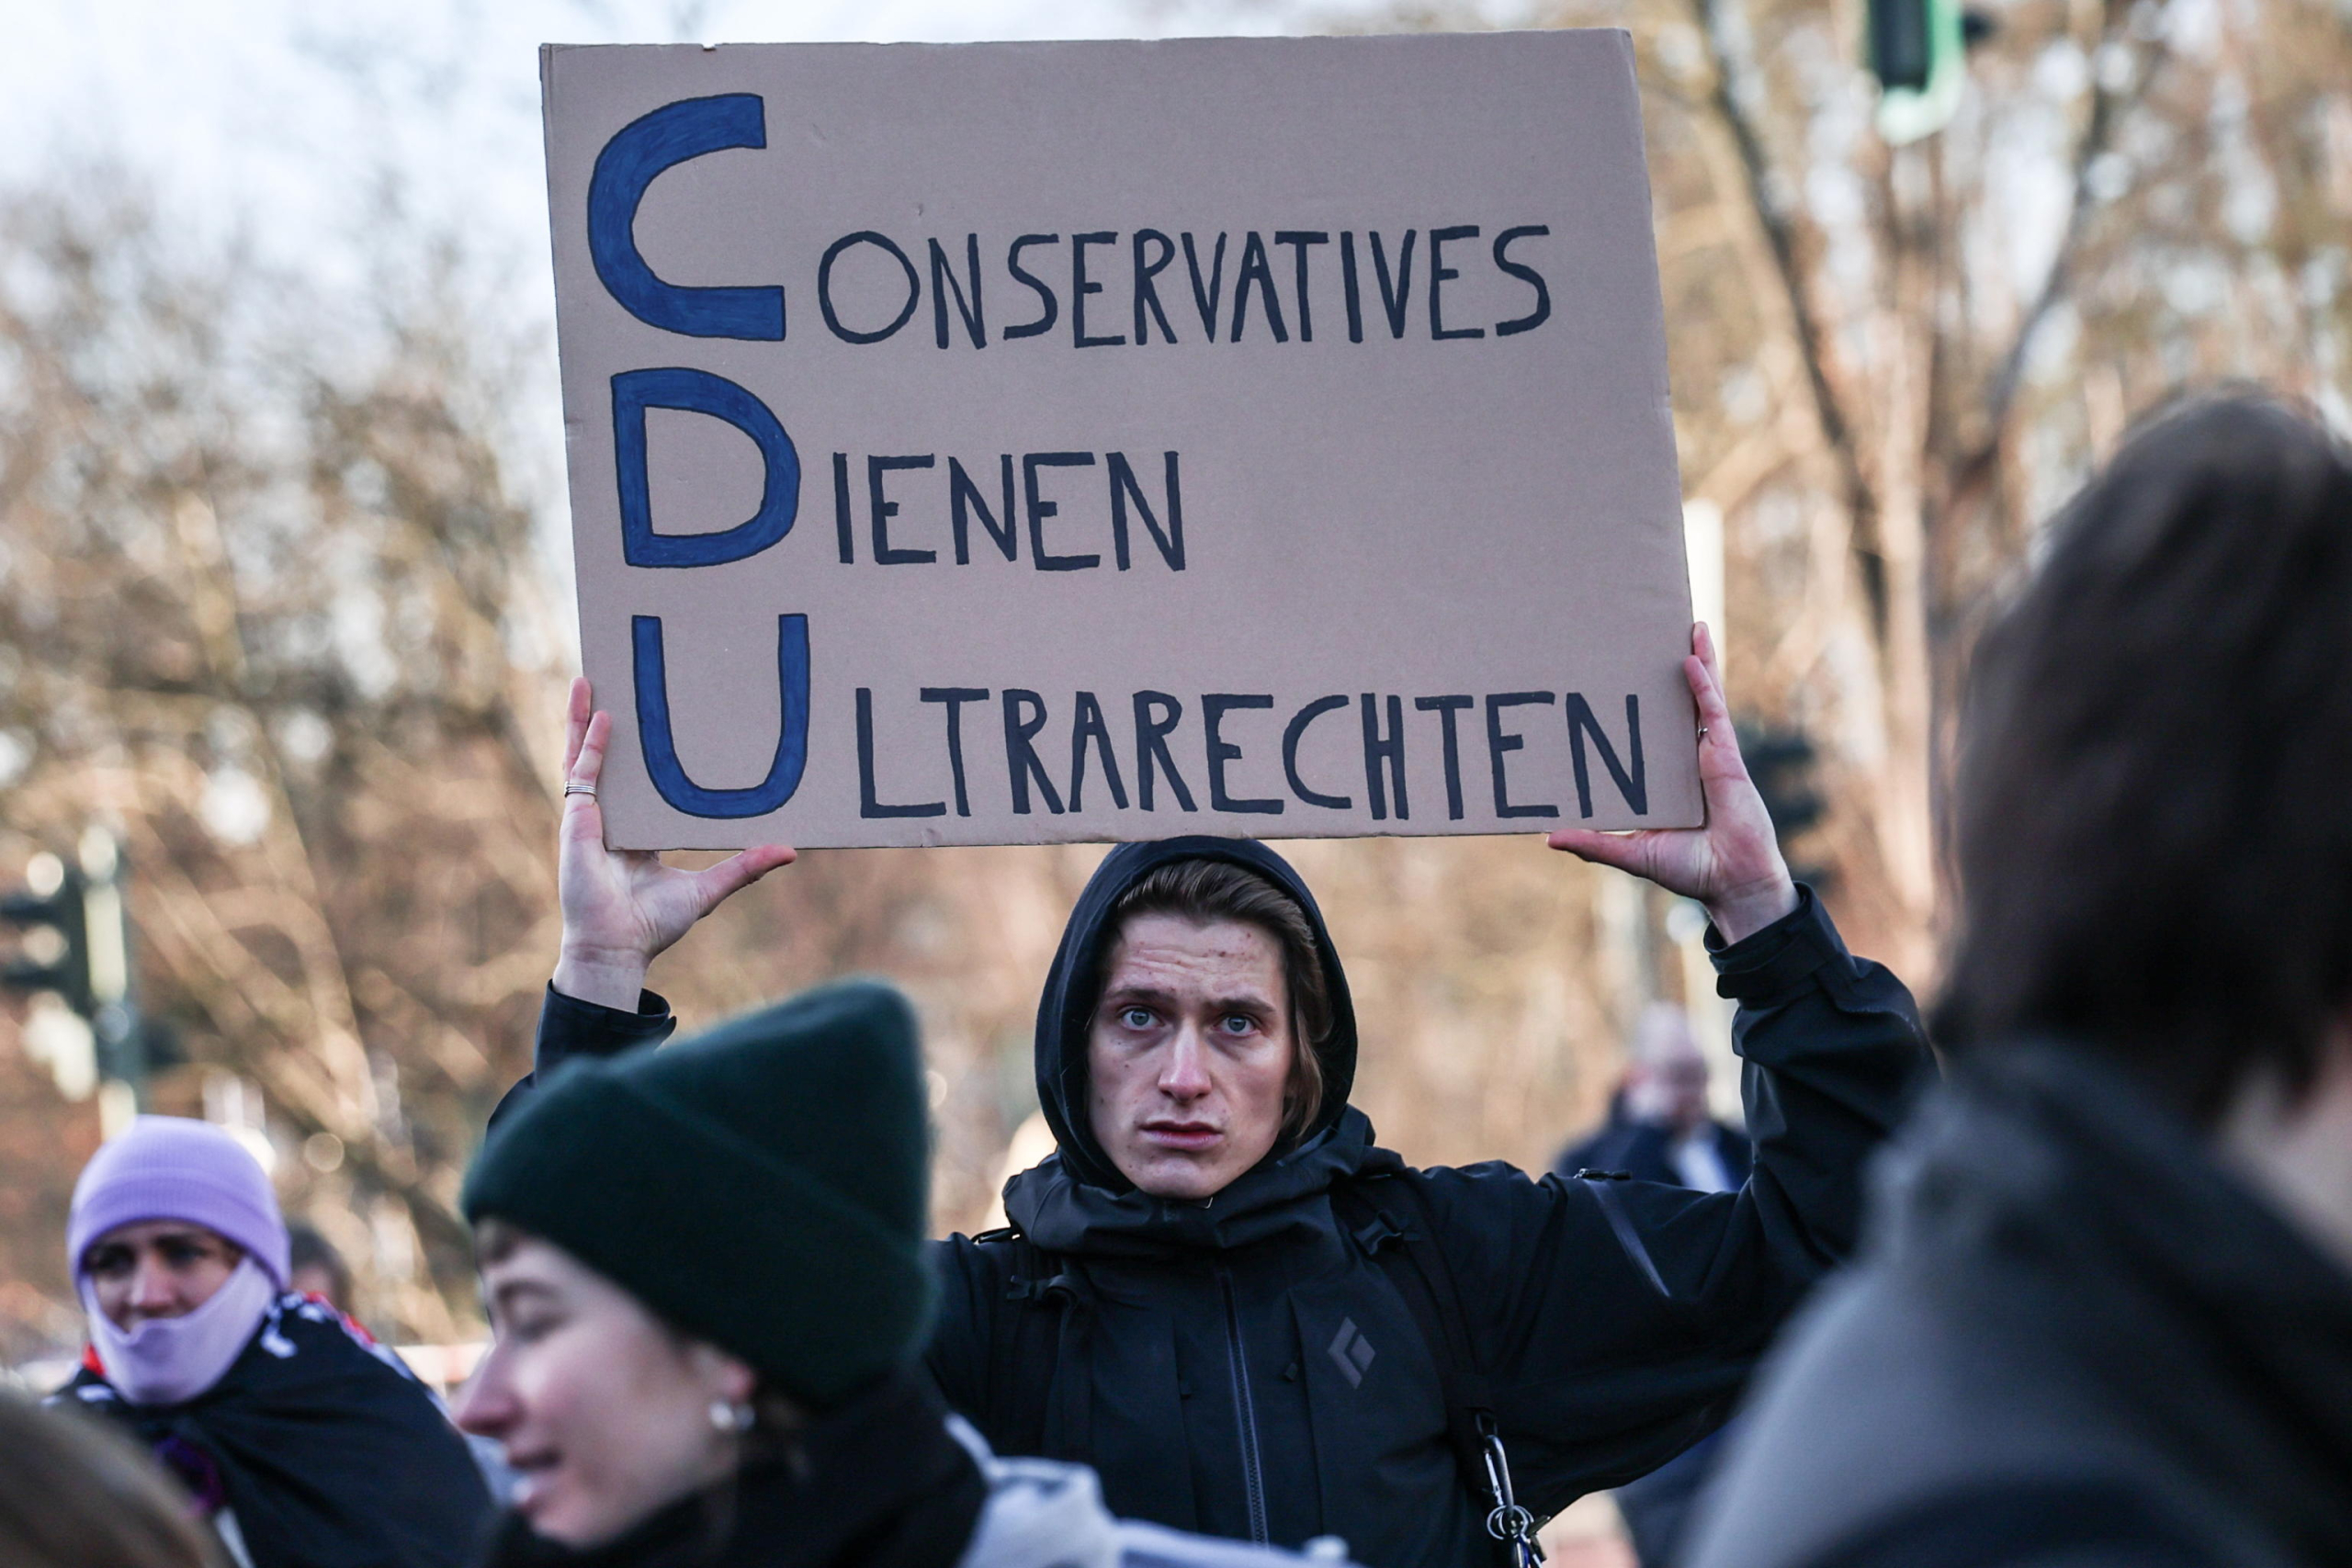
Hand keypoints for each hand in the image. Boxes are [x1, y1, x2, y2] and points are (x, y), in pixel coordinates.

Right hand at [552, 678, 795, 1008]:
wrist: (619, 948)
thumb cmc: (653, 924)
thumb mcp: (708, 887)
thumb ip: (745, 867)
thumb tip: (791, 850)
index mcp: (637, 830)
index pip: (640, 779)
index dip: (642, 749)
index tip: (662, 716)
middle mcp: (612, 817)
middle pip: (607, 758)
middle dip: (607, 719)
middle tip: (621, 678)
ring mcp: (590, 816)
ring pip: (583, 756)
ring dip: (583, 718)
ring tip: (589, 677)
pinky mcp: (578, 821)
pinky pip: (584, 774)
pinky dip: (593, 745)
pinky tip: (606, 715)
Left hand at [1547, 624, 1797, 944]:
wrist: (1731, 883)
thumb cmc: (1690, 870)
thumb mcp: (1632, 853)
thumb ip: (1594, 842)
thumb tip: (1548, 836)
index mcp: (1667, 777)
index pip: (1652, 731)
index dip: (1643, 703)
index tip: (1622, 676)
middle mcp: (1688, 760)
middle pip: (1679, 704)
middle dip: (1674, 669)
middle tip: (1655, 635)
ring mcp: (1709, 755)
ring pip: (1703, 699)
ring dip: (1698, 661)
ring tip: (1689, 627)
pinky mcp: (1726, 758)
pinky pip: (1713, 714)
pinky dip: (1703, 686)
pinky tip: (1690, 660)